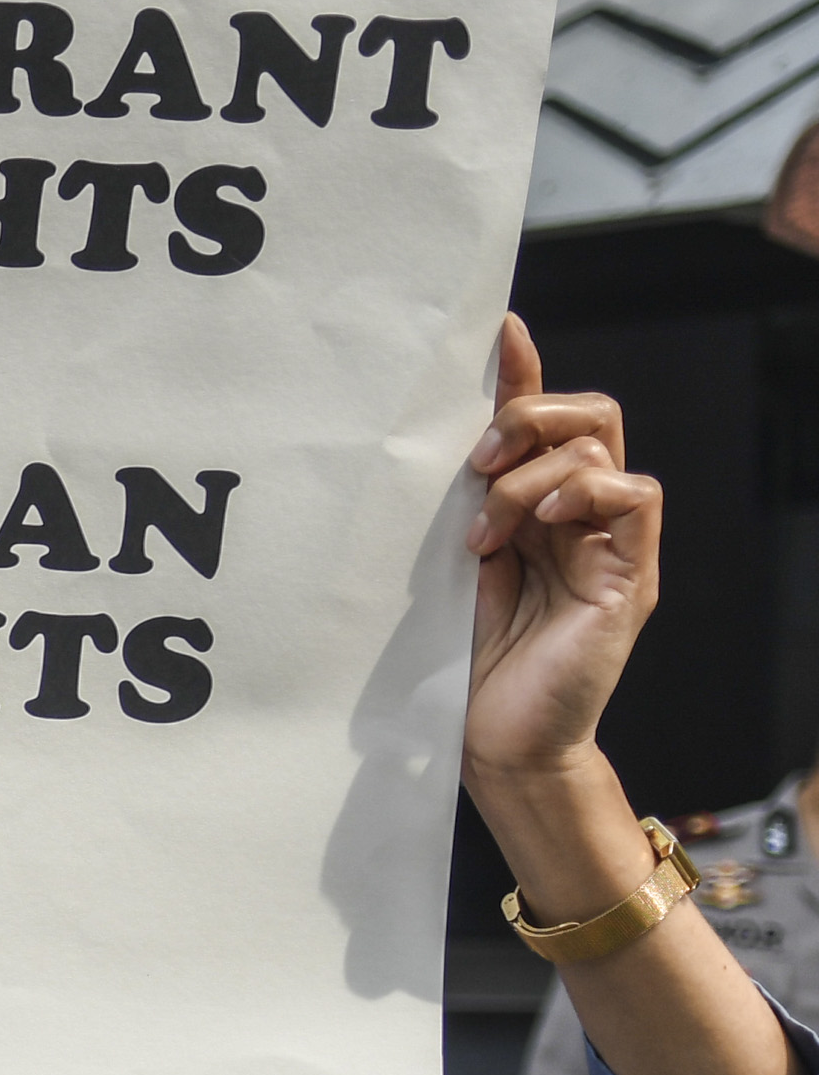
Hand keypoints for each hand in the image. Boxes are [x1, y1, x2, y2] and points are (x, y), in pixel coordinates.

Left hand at [464, 314, 659, 783]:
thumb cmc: (464, 663)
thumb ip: (459, 500)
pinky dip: (586, 490)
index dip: (525, 371)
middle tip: (478, 459)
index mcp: (537, 509)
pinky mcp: (630, 576)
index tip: (497, 332)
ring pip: (601, 448)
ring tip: (487, 530)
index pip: (547, 420)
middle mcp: (581, 518)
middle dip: (529, 415)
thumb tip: (440, 436)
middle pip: (590, 415)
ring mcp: (611, 545)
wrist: (493, 741)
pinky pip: (634, 495)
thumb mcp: (448, 562)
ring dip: (531, 473)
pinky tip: (542, 520)